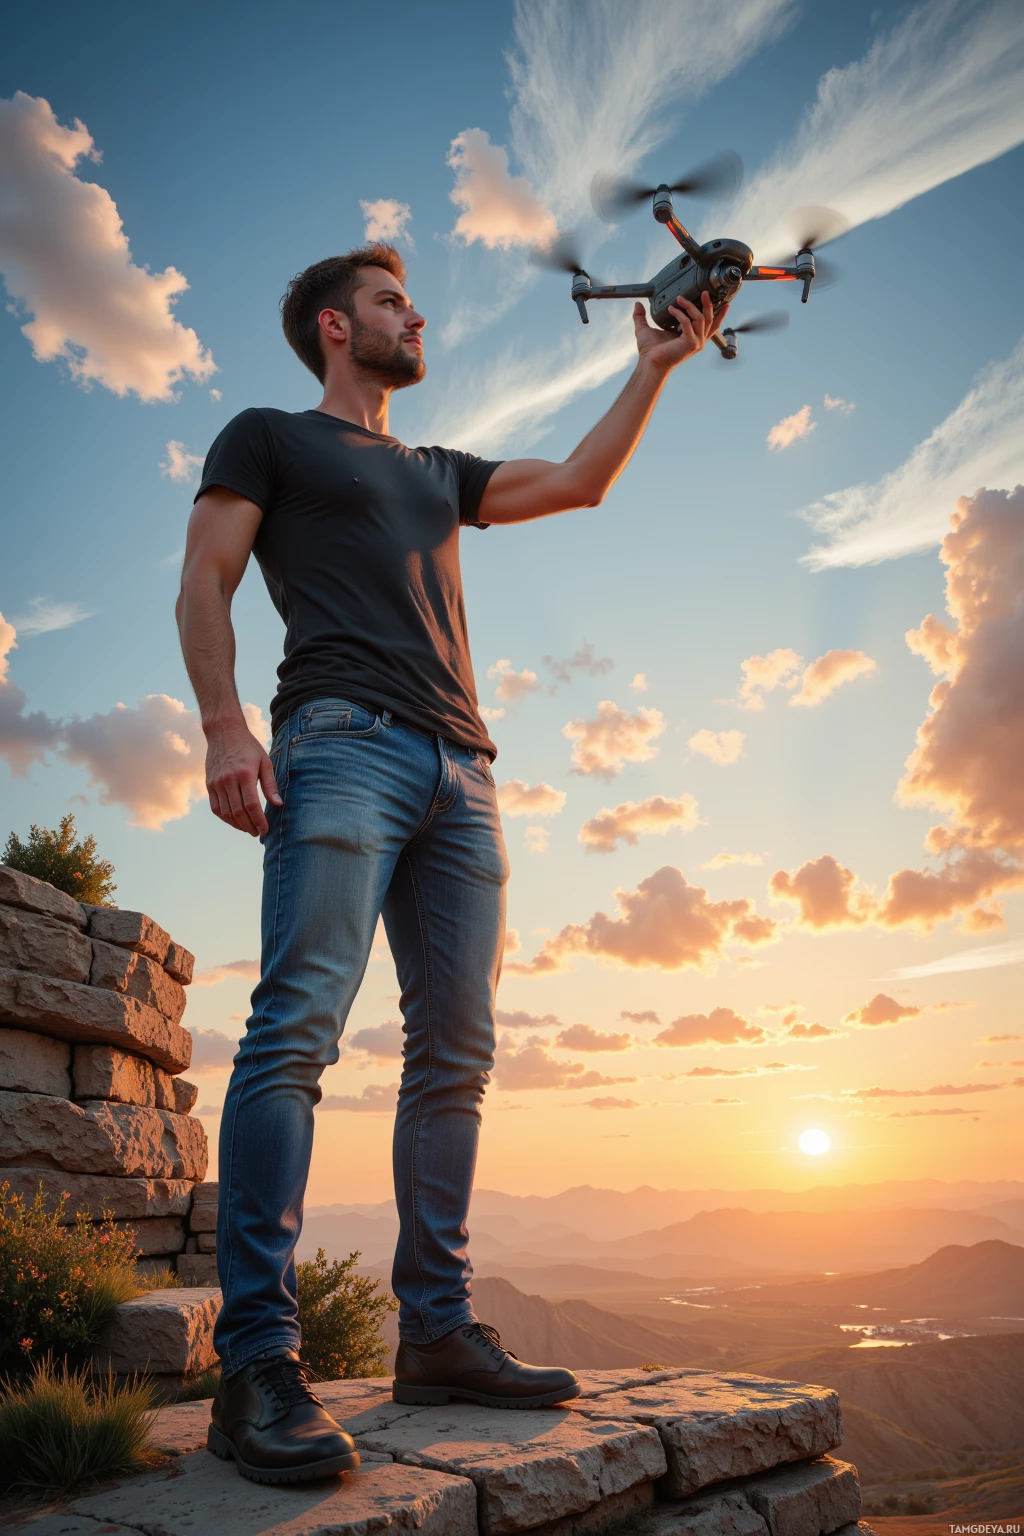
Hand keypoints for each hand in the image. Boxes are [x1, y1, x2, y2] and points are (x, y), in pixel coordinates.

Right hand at [205, 720, 281, 836]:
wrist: (223, 732)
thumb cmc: (248, 747)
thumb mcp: (264, 762)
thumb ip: (270, 785)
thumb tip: (278, 804)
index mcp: (245, 774)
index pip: (251, 805)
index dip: (259, 821)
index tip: (265, 830)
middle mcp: (228, 779)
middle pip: (238, 812)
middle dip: (249, 826)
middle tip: (258, 833)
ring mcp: (216, 783)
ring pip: (225, 813)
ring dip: (237, 825)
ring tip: (248, 829)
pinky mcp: (209, 784)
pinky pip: (215, 808)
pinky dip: (225, 818)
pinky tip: (235, 821)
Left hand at [632, 290, 727, 372]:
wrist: (649, 363)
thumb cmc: (650, 351)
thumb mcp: (646, 328)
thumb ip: (642, 316)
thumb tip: (638, 305)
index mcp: (693, 337)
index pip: (711, 324)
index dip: (720, 314)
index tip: (724, 303)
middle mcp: (697, 340)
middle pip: (710, 318)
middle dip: (708, 303)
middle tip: (703, 292)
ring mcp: (695, 342)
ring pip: (701, 318)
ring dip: (690, 306)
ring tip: (679, 299)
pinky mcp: (691, 343)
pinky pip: (688, 323)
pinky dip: (680, 314)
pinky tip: (671, 309)